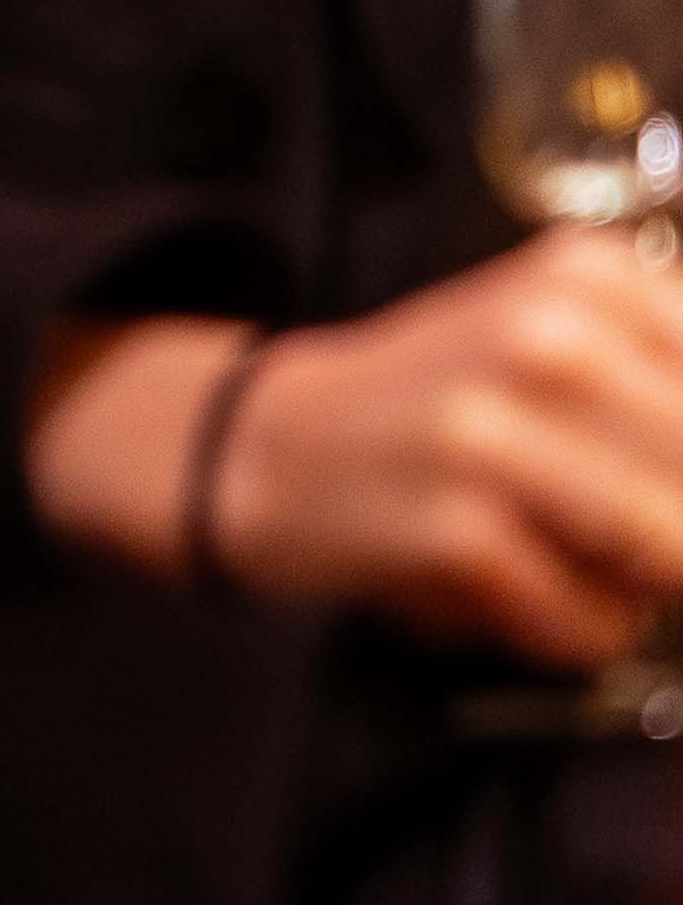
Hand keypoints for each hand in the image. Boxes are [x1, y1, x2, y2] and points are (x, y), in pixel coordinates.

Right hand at [31, 233, 682, 660]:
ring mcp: (487, 431)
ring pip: (664, 545)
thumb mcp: (558, 341)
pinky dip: (572, 629)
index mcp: (586, 275)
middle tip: (624, 539)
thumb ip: (663, 389)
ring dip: (641, 585)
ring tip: (586, 571)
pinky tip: (516, 594)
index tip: (648, 478)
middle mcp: (543, 335)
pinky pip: (589, 617)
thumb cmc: (438, 408)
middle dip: (672, 533)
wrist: (263, 445)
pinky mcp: (450, 526)